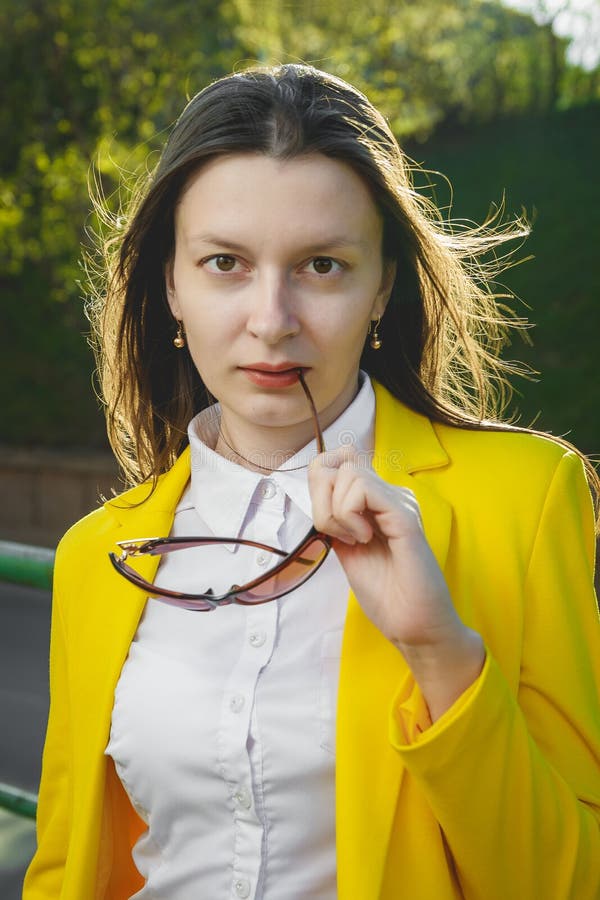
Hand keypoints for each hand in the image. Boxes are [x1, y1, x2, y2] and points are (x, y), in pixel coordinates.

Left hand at [308, 446, 484, 719]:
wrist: (414, 626)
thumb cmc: (386, 594)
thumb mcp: (346, 549)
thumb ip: (335, 519)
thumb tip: (316, 492)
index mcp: (378, 501)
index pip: (340, 460)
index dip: (320, 484)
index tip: (328, 523)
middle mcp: (390, 494)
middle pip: (337, 461)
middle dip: (319, 498)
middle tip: (336, 533)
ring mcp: (399, 501)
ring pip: (346, 472)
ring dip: (334, 510)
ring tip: (354, 540)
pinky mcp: (404, 514)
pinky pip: (362, 489)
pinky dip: (348, 515)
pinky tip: (362, 539)